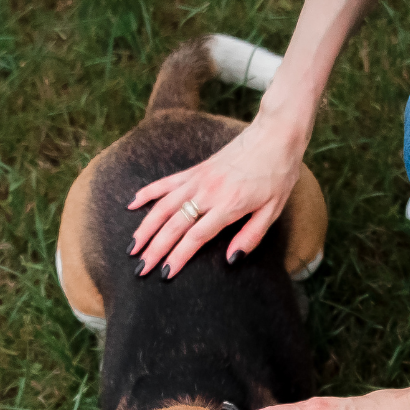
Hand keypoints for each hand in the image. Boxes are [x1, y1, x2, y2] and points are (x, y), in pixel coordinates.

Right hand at [129, 117, 307, 277]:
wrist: (274, 135)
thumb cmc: (278, 174)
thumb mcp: (272, 210)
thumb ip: (251, 236)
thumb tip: (231, 259)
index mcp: (228, 206)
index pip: (195, 237)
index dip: (178, 257)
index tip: (165, 273)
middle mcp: (208, 192)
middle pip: (173, 225)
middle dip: (154, 249)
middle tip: (140, 269)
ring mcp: (198, 179)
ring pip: (163, 206)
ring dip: (145, 227)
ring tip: (132, 246)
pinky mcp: (196, 170)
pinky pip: (166, 183)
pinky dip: (147, 193)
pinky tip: (132, 204)